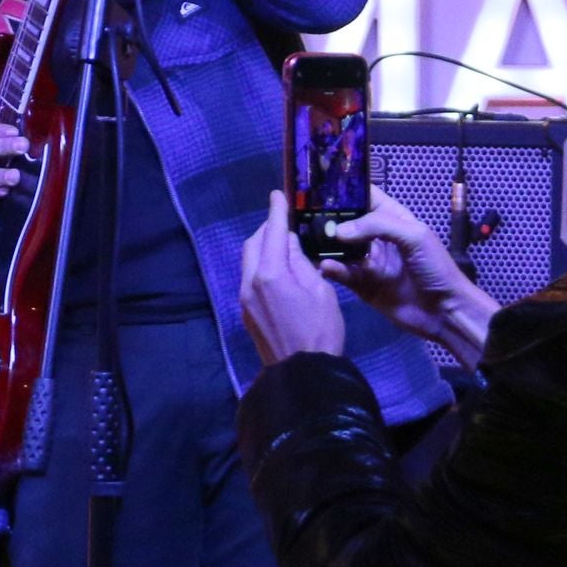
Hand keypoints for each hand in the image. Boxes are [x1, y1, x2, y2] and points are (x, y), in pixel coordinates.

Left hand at [240, 191, 344, 365]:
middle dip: (267, 229)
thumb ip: (301, 262)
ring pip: (249, 261)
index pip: (273, 234)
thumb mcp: (320, 290)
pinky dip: (261, 266)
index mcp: (271, 274)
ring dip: (263, 247)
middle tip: (284, 222)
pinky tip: (278, 269)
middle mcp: (250, 283)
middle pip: (253, 244)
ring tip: (283, 243)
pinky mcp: (245, 311)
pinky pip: (250, 278)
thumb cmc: (321, 330)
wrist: (303, 372)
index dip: (276, 213)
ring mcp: (244, 299)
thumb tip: (289, 244)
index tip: (278, 195)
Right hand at [317, 186, 499, 354]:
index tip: (320, 187)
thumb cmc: (435, 267)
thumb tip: (339, 230)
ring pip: (340, 248)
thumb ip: (378, 226)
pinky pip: (343, 273)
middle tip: (304, 216)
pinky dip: (332, 269)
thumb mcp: (414, 236)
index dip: (346, 191)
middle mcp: (376, 237)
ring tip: (309, 242)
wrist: (444, 311)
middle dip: (328, 218)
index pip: (365, 197)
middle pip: (347, 222)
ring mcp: (368, 261)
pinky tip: (326, 266)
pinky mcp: (362, 285)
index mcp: (392, 219)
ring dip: (326, 245)